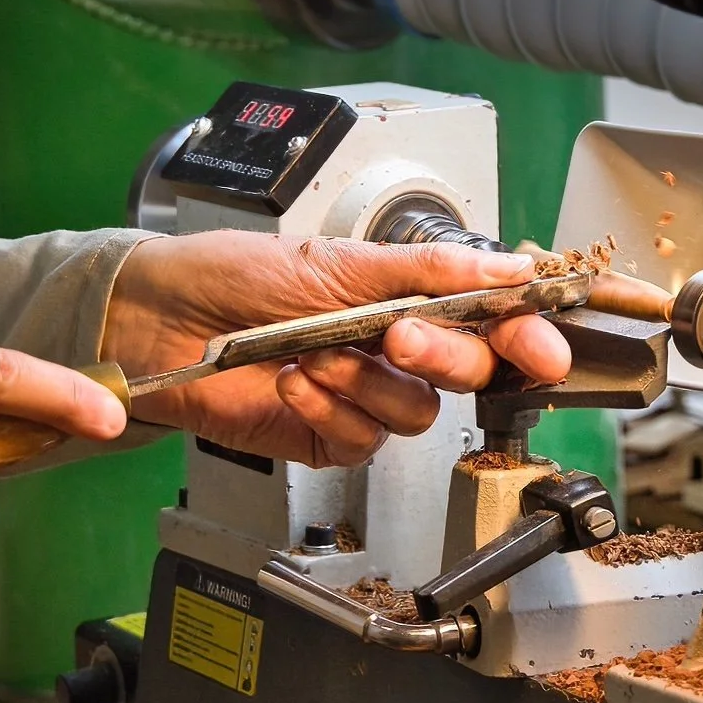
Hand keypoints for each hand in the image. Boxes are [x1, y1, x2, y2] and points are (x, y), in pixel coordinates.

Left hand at [105, 232, 571, 467]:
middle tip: (399, 336)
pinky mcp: (325, 435)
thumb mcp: (340, 261)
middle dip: (441, 357)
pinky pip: (361, 442)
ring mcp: (360, 396)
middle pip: (467, 374)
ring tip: (318, 352)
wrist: (162, 317)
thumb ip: (430, 269)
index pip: (489, 323)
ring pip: (416, 414)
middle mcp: (391, 349)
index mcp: (406, 298)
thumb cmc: (236, 274)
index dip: (524, 337)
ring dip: (367, 382)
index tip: (540, 347)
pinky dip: (329, 410)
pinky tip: (294, 382)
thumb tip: (506, 263)